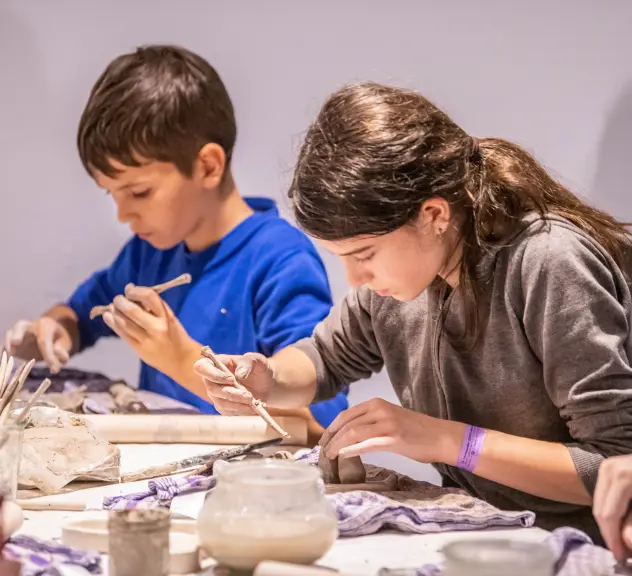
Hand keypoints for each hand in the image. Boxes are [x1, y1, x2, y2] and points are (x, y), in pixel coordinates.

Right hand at [3, 317, 71, 372]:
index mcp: (46, 324)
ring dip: (8, 343)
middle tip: (16, 342)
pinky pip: (5, 345)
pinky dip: (4, 352)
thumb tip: (56, 354)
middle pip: (21, 326)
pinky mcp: (12, 342)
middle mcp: (30, 325)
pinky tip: (4, 361)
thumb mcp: (65, 343)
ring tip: (10, 354)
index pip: (44, 340)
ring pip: (10, 333)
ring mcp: (19, 333)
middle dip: (17, 333)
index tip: (54, 370)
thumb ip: (62, 349)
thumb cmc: (58, 339)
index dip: (49, 356)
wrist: (50, 336)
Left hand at [102, 284, 195, 376]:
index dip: (135, 291)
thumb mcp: (169, 317)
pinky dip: (113, 324)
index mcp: (166, 316)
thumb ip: (153, 306)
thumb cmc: (175, 334)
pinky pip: (123, 334)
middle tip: (117, 299)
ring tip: (111, 308)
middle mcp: (156, 327)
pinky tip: (108, 317)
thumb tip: (130, 292)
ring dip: (114, 313)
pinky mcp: (139, 349)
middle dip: (120, 302)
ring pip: (125, 323)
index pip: (149, 297)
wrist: (181, 359)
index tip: (129, 289)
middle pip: (132, 311)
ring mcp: (147, 340)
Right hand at [193, 352, 275, 414]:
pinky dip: (241, 411)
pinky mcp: (224, 407)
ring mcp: (217, 394)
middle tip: (249, 396)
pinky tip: (252, 408)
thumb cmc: (259, 368)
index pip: (201, 367)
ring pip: (220, 403)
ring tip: (254, 402)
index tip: (231, 379)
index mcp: (217, 363)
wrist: (268, 385)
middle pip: (211, 389)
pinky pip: (228, 412)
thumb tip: (239, 374)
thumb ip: (248, 362)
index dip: (213, 374)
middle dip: (230, 394)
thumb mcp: (257, 360)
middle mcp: (213, 379)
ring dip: (238, 404)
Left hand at [321, 398, 462, 463]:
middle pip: (346, 422)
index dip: (332, 428)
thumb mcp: (390, 420)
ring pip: (353, 432)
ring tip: (330, 456)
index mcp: (377, 404)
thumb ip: (371, 424)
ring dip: (338, 445)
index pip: (346, 414)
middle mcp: (380, 410)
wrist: (442, 436)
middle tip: (322, 450)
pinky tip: (343, 455)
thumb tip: (351, 436)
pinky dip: (352, 449)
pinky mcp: (393, 438)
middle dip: (331, 437)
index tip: (324, 440)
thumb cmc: (417, 431)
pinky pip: (367, 443)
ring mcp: (386, 423)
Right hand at [594, 455, 631, 561]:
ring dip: (608, 524)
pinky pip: (602, 495)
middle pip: (599, 509)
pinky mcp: (607, 468)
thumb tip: (626, 543)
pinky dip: (610, 511)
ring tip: (621, 539)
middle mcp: (608, 469)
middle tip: (621, 552)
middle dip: (609, 533)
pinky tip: (620, 522)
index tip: (622, 558)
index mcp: (621, 477)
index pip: (608, 514)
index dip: (613, 539)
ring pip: (598, 503)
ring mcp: (606, 466)